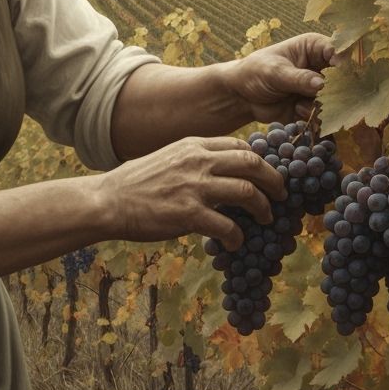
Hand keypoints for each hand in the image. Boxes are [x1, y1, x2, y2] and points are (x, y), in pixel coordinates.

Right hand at [102, 136, 286, 250]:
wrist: (108, 201)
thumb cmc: (135, 184)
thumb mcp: (167, 158)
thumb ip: (193, 161)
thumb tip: (220, 171)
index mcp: (192, 145)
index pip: (240, 145)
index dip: (260, 160)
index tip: (266, 175)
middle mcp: (197, 161)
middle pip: (252, 164)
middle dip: (274, 180)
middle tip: (280, 194)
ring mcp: (194, 187)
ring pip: (247, 192)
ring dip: (263, 209)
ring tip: (266, 219)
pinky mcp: (189, 214)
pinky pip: (228, 226)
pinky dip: (238, 238)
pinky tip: (235, 243)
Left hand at [225, 32, 336, 124]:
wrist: (241, 96)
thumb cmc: (255, 72)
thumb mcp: (274, 72)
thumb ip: (298, 78)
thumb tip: (321, 84)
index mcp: (314, 47)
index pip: (338, 50)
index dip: (344, 62)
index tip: (340, 75)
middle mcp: (322, 66)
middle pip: (344, 76)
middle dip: (338, 89)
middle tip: (322, 96)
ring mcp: (321, 87)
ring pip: (338, 98)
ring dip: (324, 104)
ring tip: (300, 103)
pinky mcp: (315, 106)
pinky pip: (325, 114)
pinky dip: (314, 115)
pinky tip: (296, 111)